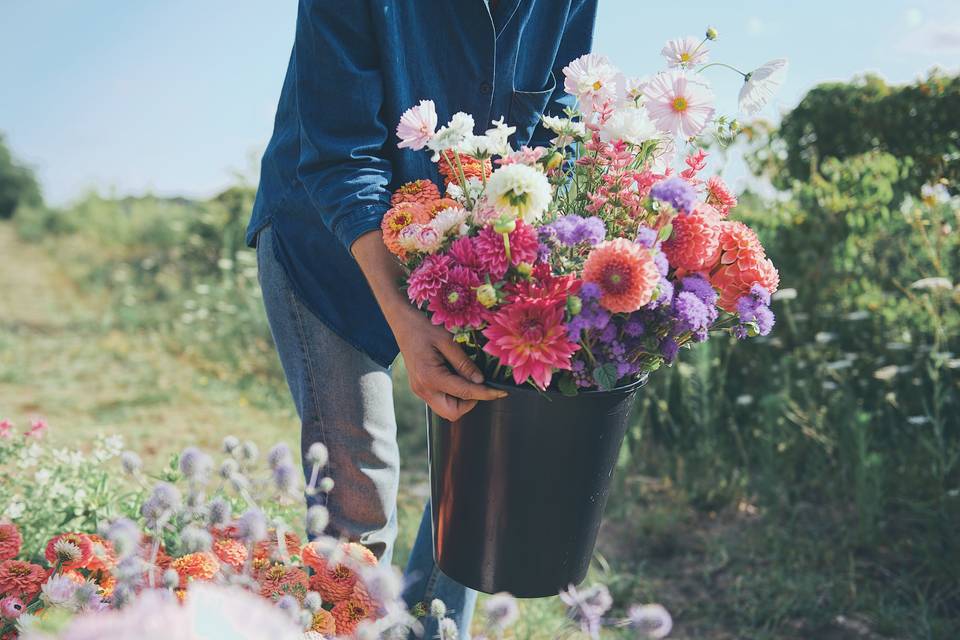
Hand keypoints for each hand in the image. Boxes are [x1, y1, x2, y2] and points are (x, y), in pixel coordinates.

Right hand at [349, 230, 505, 420]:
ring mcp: (420, 390)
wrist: (401, 323)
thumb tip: (481, 381)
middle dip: (470, 403)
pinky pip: (440, 400)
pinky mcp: (420, 388)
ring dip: (461, 400)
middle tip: (479, 384)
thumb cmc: (423, 327)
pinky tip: (456, 376)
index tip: (502, 393)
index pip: (465, 393)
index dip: (486, 394)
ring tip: (466, 376)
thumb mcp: (447, 341)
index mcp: (430, 377)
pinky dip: (452, 394)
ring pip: (446, 410)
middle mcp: (423, 389)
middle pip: (453, 413)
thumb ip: (464, 363)